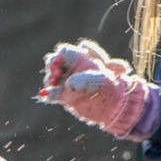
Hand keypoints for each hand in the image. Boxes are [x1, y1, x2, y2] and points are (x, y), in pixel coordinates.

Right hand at [39, 39, 153, 136]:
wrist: (114, 107)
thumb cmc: (111, 89)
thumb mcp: (101, 82)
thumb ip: (86, 81)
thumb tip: (68, 85)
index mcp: (83, 59)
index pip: (66, 52)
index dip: (59, 57)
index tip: (58, 66)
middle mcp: (73, 69)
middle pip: (56, 62)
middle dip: (53, 67)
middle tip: (55, 76)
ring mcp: (68, 81)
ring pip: (52, 77)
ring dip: (50, 80)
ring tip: (52, 85)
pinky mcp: (64, 95)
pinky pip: (52, 92)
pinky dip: (48, 93)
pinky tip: (46, 94)